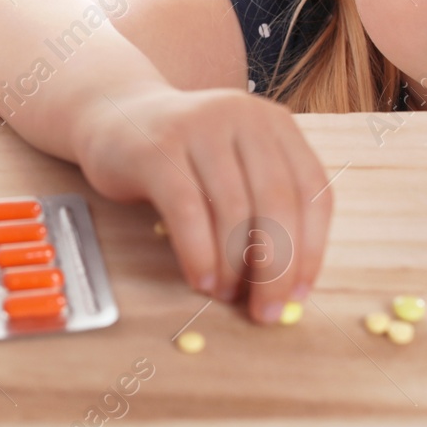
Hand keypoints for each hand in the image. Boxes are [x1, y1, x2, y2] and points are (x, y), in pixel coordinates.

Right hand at [73, 84, 332, 323]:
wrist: (114, 115)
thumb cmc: (182, 155)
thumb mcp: (233, 165)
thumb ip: (262, 208)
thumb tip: (284, 285)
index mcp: (274, 123)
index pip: (312, 190)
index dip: (312, 249)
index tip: (299, 295)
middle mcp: (243, 116)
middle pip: (278, 202)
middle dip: (277, 268)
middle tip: (267, 311)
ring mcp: (200, 127)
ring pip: (233, 209)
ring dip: (233, 266)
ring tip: (226, 295)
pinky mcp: (158, 148)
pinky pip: (188, 211)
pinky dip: (199, 253)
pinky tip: (201, 280)